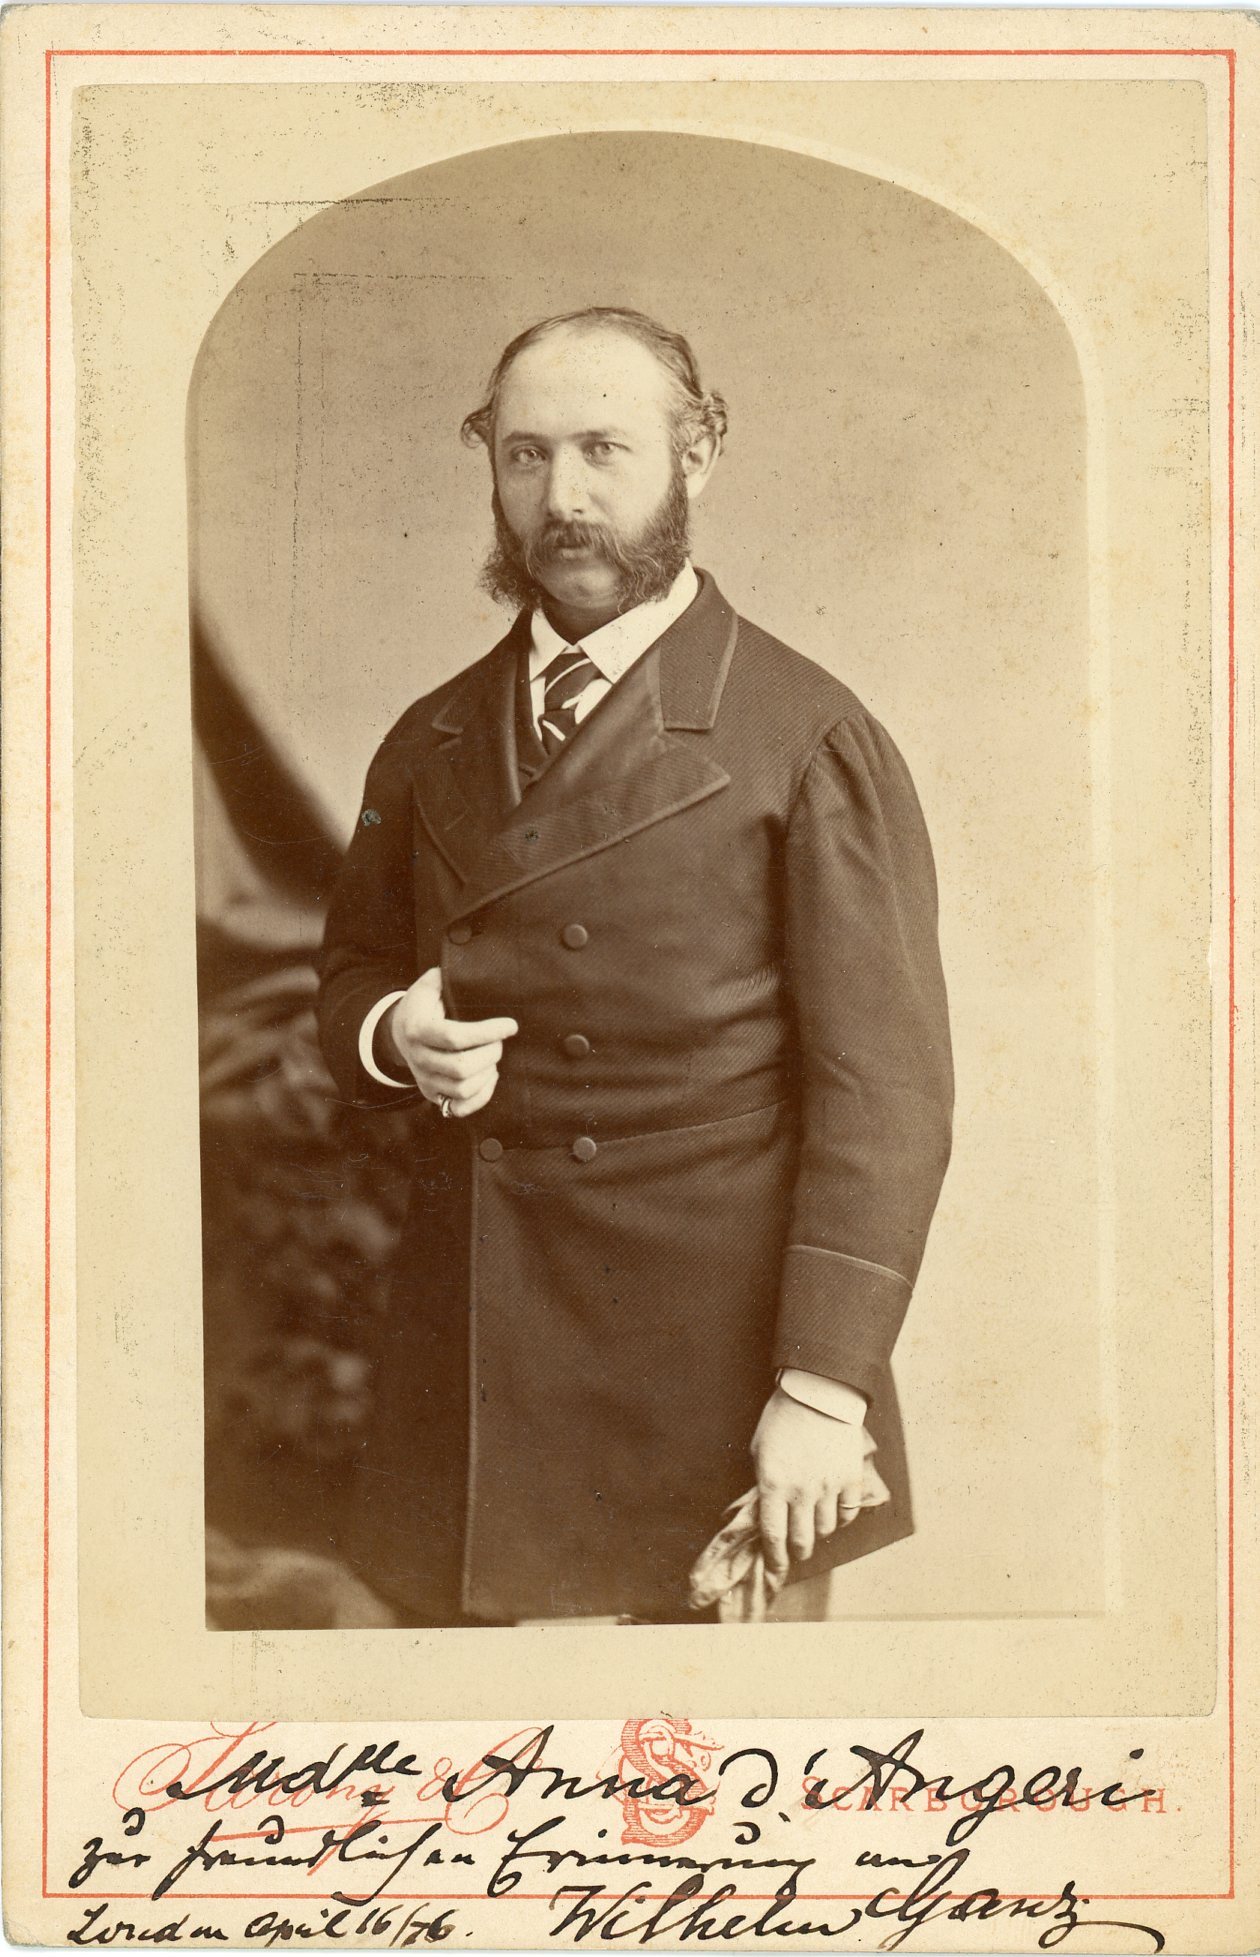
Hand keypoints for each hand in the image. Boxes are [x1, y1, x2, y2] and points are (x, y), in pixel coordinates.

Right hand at [387, 968, 517, 1117]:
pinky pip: (460, 1108)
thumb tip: (466, 969)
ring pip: (463, 1089)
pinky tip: (489, 1076)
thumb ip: (443, 977)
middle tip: (499, 1041)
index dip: (487, 1032)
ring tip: (492, 1056)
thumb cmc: (422, 1007)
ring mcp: (425, 1081)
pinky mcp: (433, 1096)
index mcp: (417, 1030)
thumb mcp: (426, 987)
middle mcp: (419, 1059)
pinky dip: (482, 1096)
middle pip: (462, 1067)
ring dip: (488, 1072)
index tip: (511, 1025)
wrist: (398, 1035)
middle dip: (491, 1053)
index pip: (455, 1037)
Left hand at [751, 1386, 873, 1580]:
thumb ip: (763, 1483)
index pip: (773, 1535)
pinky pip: (847, 1513)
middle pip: (802, 1540)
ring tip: (814, 1522)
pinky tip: (833, 1509)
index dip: (774, 1558)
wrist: (818, 1393)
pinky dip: (840, 1517)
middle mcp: (801, 1491)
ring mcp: (828, 1486)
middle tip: (797, 1549)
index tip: (775, 1567)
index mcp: (773, 1484)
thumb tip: (768, 1511)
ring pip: (826, 1529)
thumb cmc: (782, 1419)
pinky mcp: (850, 1479)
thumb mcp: (759, 1450)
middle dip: (798, 1551)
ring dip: (818, 1531)